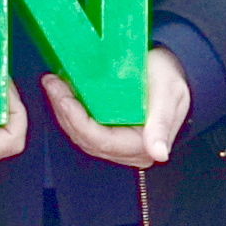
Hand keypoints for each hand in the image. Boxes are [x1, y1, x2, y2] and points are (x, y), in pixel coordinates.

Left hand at [42, 47, 193, 168]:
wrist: (173, 71)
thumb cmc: (171, 79)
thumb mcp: (169, 95)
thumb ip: (162, 123)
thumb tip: (159, 153)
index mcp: (144, 146)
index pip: (102, 142)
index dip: (79, 122)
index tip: (64, 99)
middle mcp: (129, 151)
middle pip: (87, 139)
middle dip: (66, 113)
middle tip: (52, 84)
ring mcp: (116, 144)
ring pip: (81, 135)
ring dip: (64, 111)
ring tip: (53, 84)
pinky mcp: (107, 133)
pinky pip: (83, 127)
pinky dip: (70, 111)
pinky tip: (62, 92)